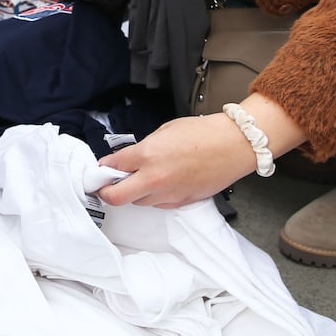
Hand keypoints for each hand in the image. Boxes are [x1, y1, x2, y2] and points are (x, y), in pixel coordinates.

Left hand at [96, 114, 260, 208]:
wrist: (233, 145)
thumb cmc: (202, 133)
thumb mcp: (164, 131)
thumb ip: (144, 148)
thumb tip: (130, 159)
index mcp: (147, 155)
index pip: (111, 166)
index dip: (103, 168)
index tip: (102, 168)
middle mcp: (154, 178)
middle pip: (116, 197)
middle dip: (106, 193)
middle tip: (105, 186)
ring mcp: (167, 194)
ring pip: (138, 202)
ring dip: (133, 193)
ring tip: (140, 180)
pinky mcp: (181, 202)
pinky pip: (158, 205)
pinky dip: (154, 197)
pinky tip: (160, 184)